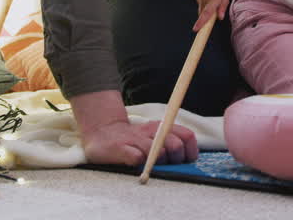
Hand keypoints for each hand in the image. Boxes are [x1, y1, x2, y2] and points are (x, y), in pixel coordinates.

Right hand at [82, 118, 197, 166]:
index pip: (187, 136)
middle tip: (166, 165)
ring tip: (150, 165)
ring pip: (158, 152)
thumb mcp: (154, 135)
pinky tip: (135, 164)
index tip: (185, 161)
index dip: (190, 151)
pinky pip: (136, 158)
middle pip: (175, 145)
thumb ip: (170, 143)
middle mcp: (151, 131)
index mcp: (162, 127)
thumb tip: (188, 160)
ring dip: (158, 163)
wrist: (102, 133)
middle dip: (175, 160)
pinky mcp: (121, 149)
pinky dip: (139, 163)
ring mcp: (136, 139)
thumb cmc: (133, 140)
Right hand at [194, 0, 232, 30]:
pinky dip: (205, 0)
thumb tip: (219, 18)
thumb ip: (223, 6)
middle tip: (218, 6)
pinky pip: (200, 1)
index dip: (201, 22)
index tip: (196, 29)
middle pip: (204, 13)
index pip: (207, 13)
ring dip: (208, 6)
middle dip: (209, 14)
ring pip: (202, 7)